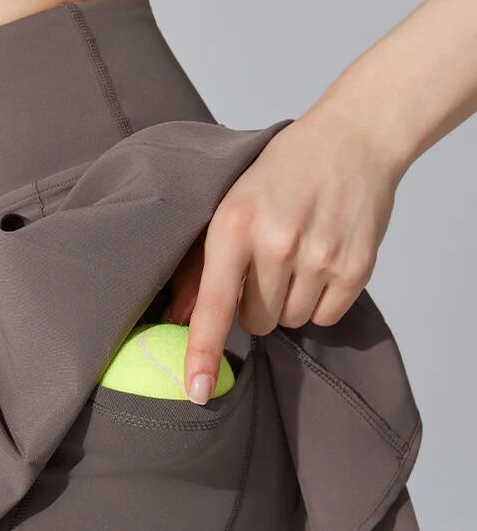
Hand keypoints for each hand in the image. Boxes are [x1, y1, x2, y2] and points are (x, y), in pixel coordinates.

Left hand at [162, 110, 403, 403]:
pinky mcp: (355, 266)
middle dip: (257, 304)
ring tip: (297, 257)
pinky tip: (321, 261)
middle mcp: (276, 243)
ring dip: (290, 302)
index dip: (201, 352)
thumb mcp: (228, 204)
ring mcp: (319, 256)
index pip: (213, 304)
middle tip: (267, 263)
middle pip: (255, 322)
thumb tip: (174, 319)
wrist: (352, 138)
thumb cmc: (280, 173)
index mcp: (234, 225)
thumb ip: (197, 265)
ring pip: (291, 322)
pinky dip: (321, 300)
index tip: (196, 391)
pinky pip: (326, 317)